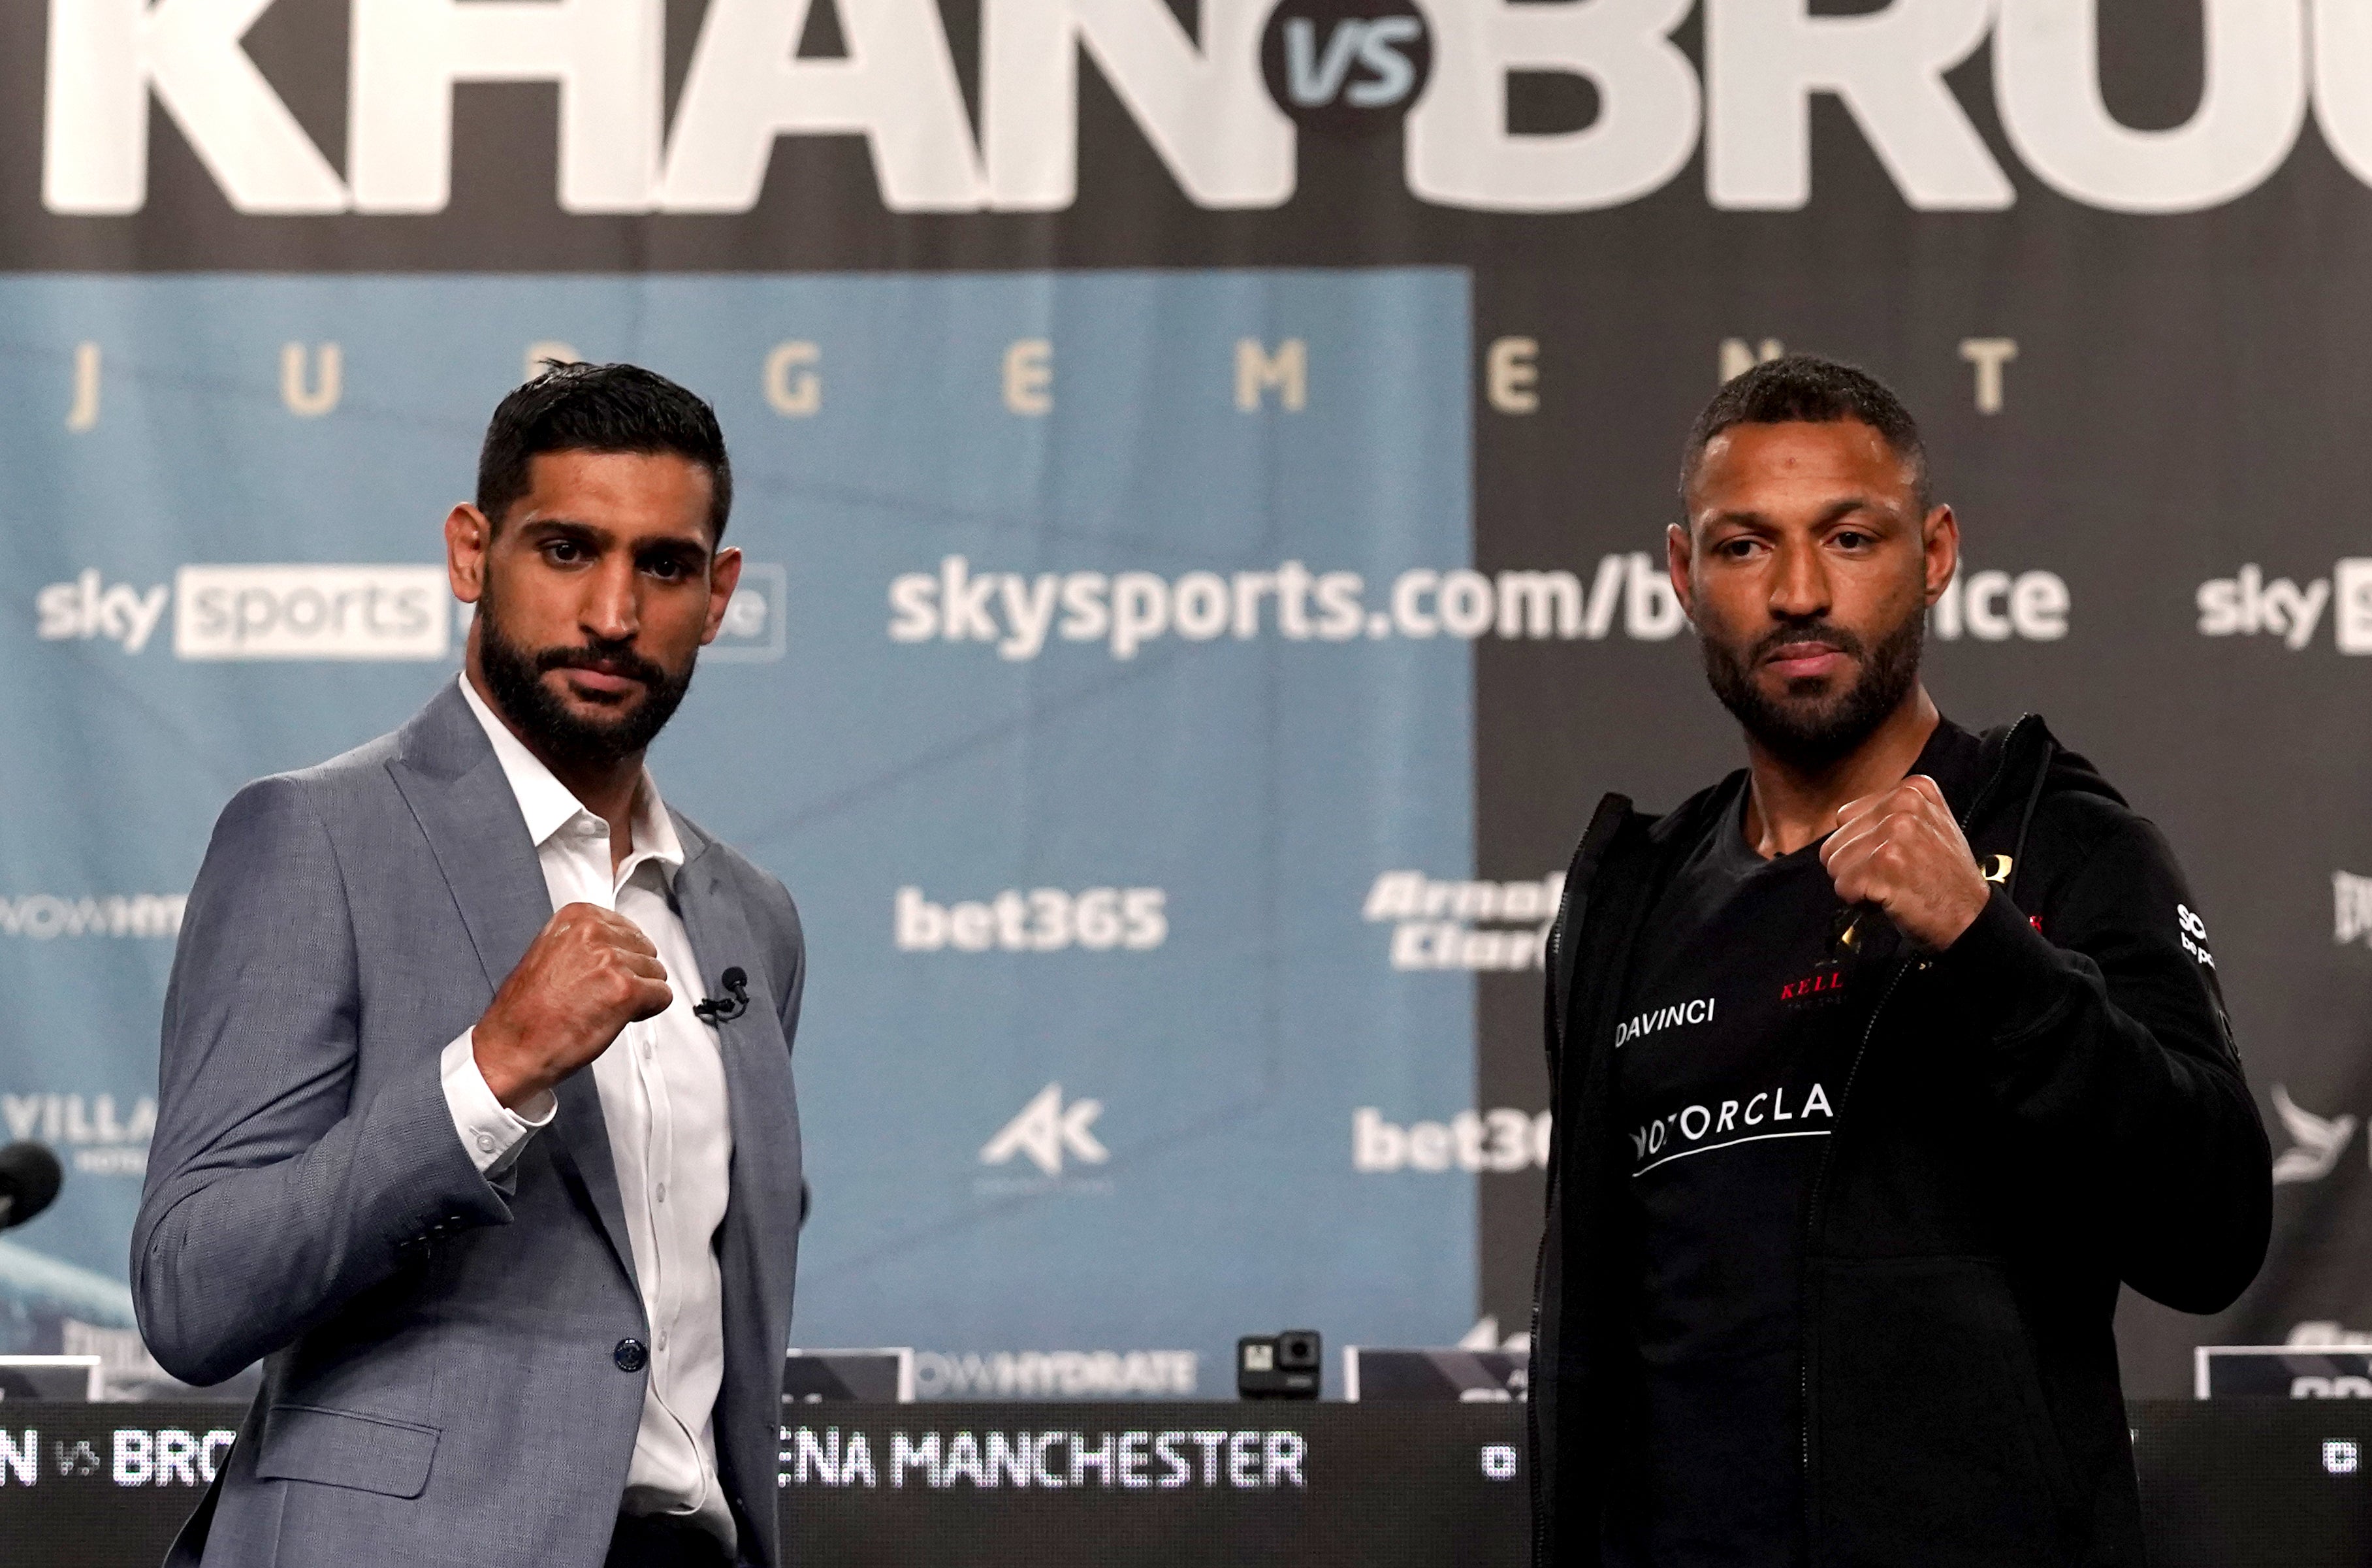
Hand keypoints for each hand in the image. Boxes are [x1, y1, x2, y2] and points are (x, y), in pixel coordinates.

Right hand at [472, 903, 670, 1107]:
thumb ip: (585, 943)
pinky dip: (648, 1010)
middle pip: (646, 950)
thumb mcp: (550, 953)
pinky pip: (662, 996)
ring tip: (606, 1007)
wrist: (512, 1047)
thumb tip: (618, 945)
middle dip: (633, 974)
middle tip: (604, 995)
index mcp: (576, 917)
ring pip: (656, 974)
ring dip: (640, 994)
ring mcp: (611, 960)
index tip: (606, 973)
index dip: (622, 956)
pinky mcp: (626, 990)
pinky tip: (620, 1018)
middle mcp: (594, 932)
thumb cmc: (527, 1011)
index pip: (628, 929)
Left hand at [1818, 775, 1990, 953]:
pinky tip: (1891, 899)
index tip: (1893, 858)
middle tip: (1893, 877)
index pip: (1845, 816)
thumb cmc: (1945, 879)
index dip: (1861, 846)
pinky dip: (1860, 902)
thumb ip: (1887, 814)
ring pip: (1834, 864)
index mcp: (1912, 789)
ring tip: (1893, 886)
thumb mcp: (1928, 826)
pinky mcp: (1884, 863)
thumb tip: (1841, 822)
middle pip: (1835, 841)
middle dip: (1855, 867)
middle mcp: (1903, 804)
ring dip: (1857, 885)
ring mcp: (1894, 832)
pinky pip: (1842, 886)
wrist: (1972, 917)